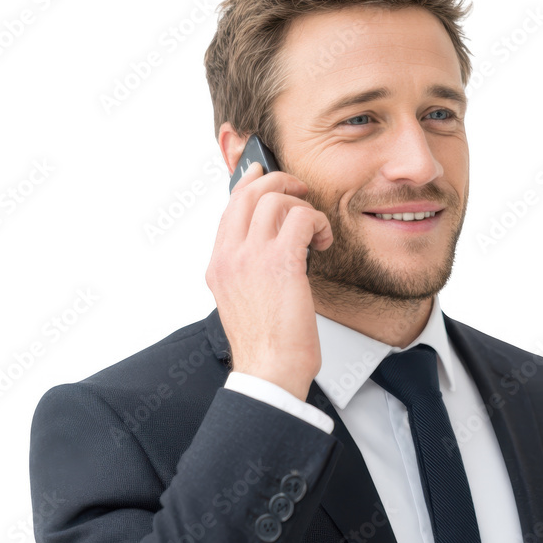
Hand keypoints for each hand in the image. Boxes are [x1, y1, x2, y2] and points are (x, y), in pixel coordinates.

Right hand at [205, 162, 332, 399]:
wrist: (269, 371)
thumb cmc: (266, 343)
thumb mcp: (245, 300)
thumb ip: (250, 270)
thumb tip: (274, 246)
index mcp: (218, 265)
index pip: (229, 208)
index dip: (248, 183)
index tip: (262, 170)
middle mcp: (229, 256)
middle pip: (249, 193)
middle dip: (279, 181)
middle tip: (301, 191)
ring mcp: (251, 257)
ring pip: (275, 200)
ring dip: (304, 207)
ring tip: (316, 231)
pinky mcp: (280, 262)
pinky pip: (302, 218)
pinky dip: (318, 223)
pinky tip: (323, 242)